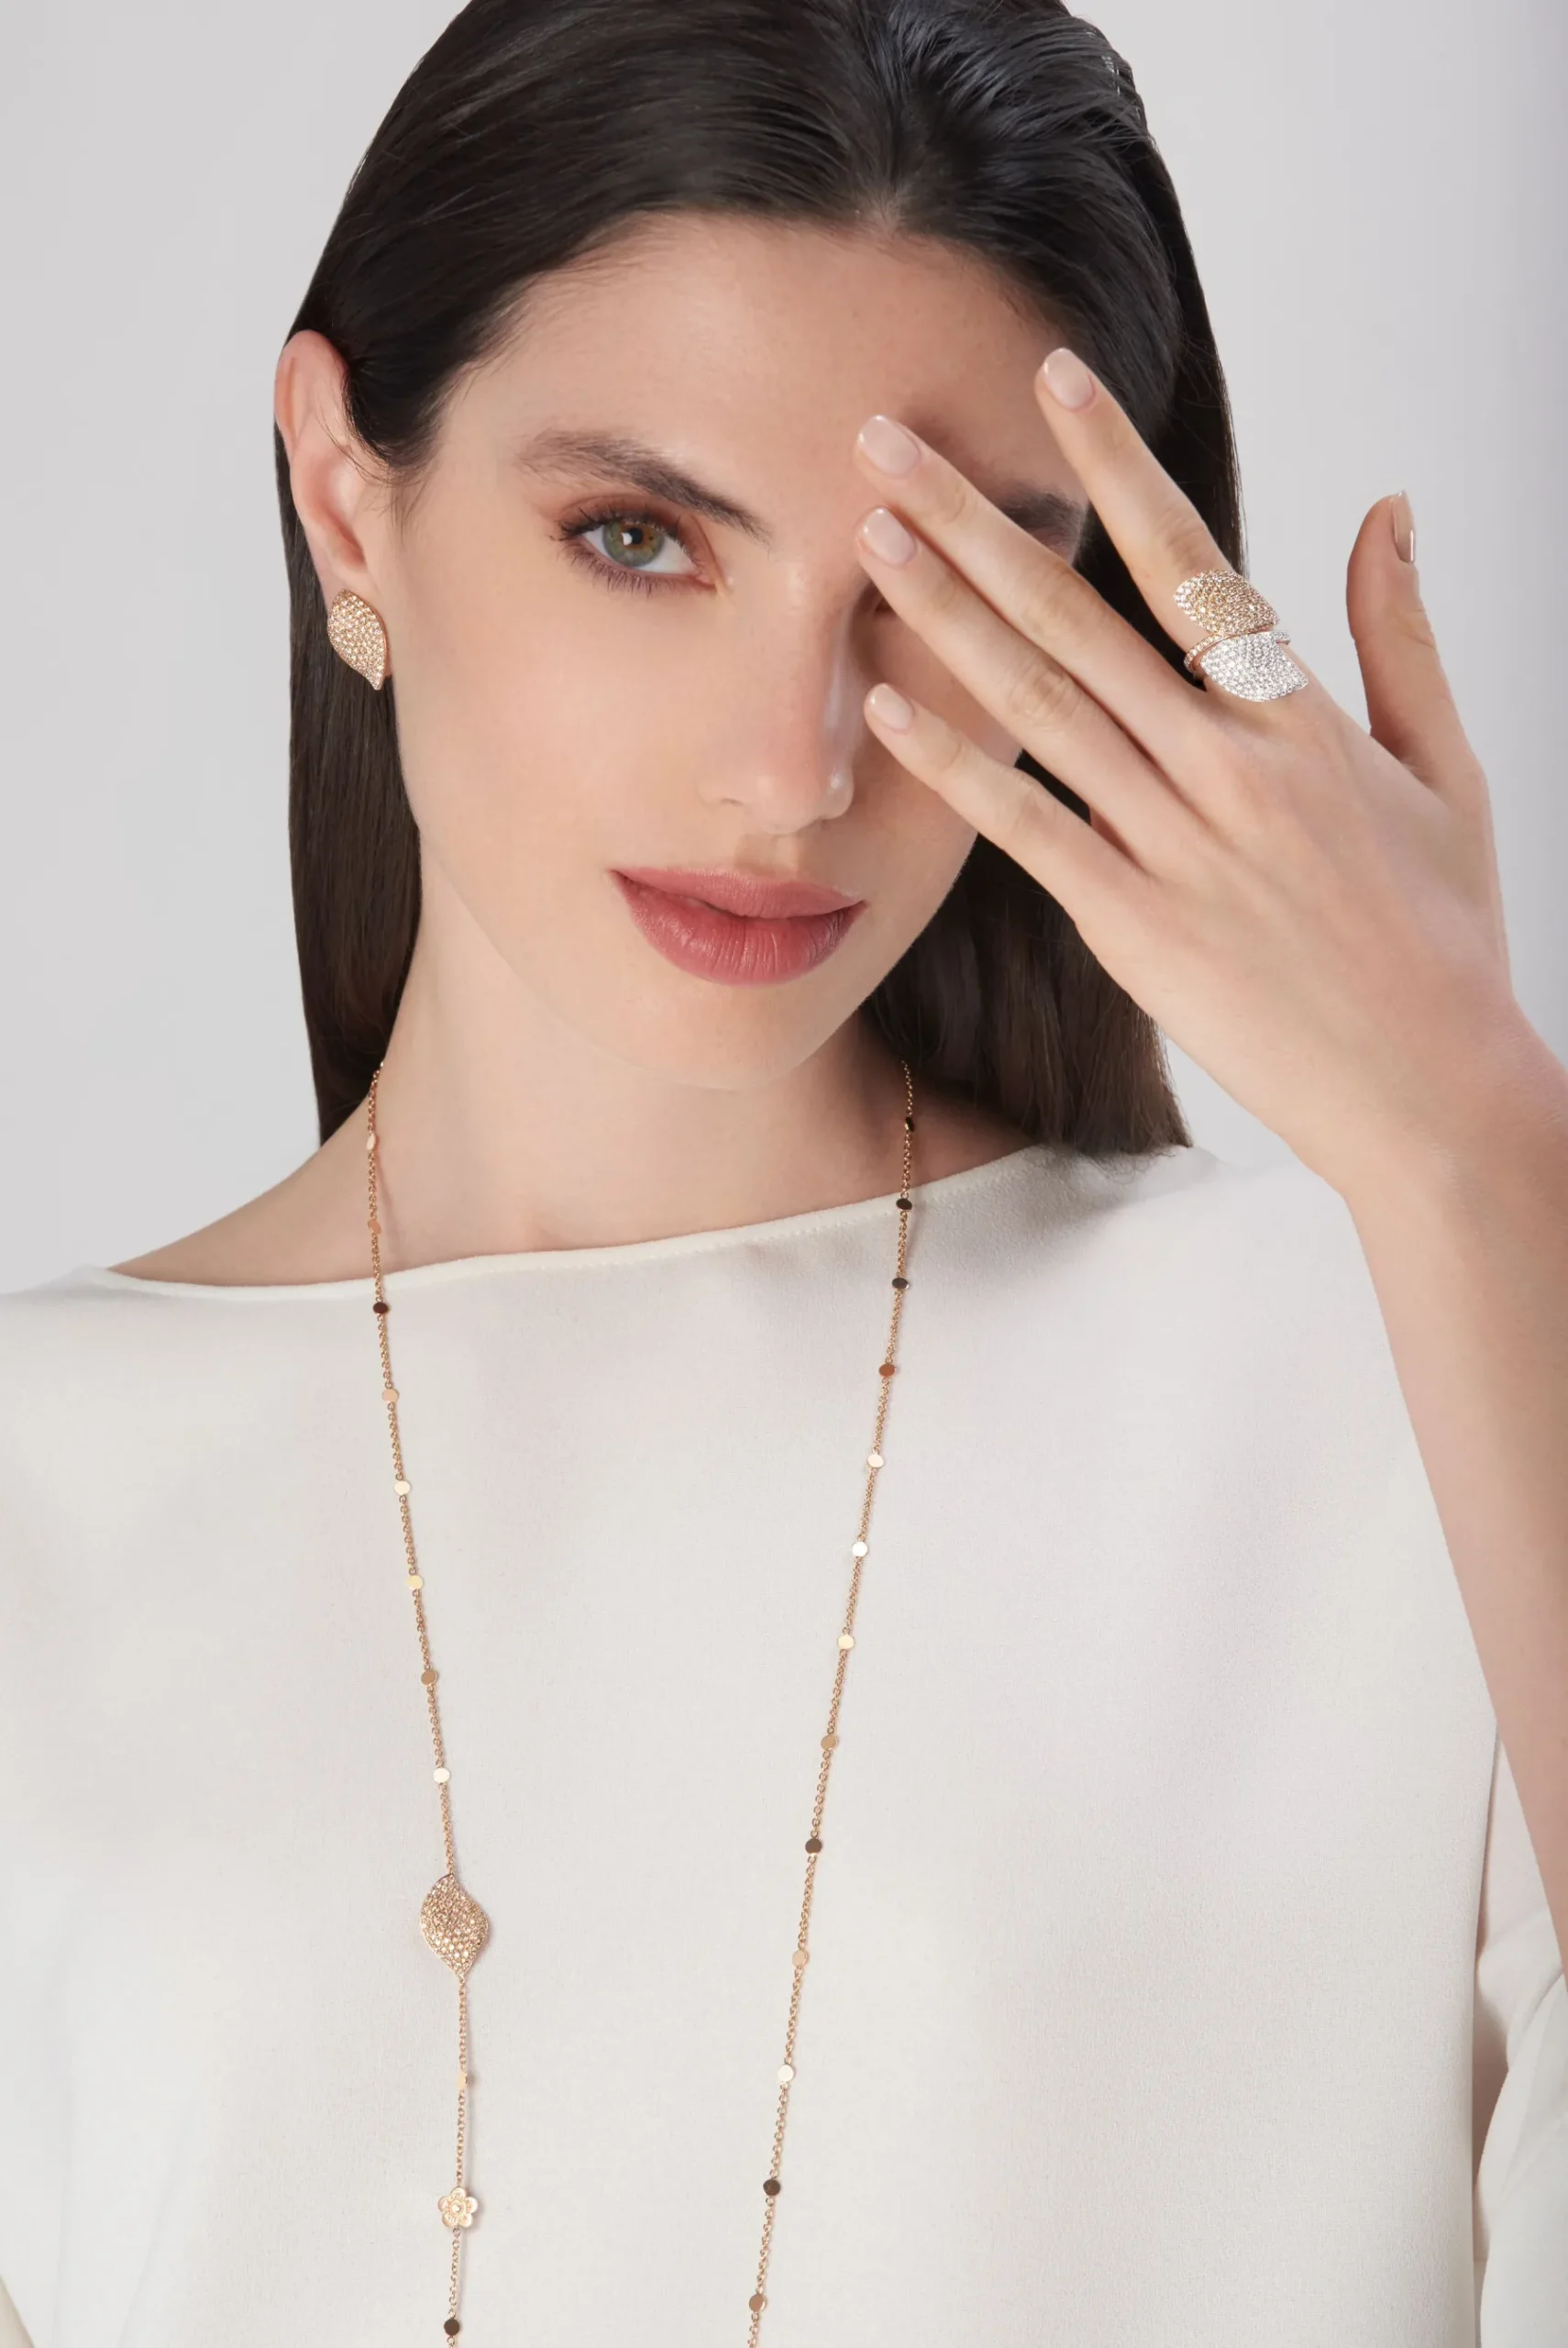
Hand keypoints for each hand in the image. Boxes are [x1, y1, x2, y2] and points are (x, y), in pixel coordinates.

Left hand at [850, 348, 1520, 1198]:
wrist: (1429, 1088)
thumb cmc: (1443, 937)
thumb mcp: (1445, 768)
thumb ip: (1400, 632)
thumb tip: (1389, 503)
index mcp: (1303, 718)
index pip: (1196, 559)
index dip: (1118, 463)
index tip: (1056, 379)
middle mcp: (1229, 767)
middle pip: (1082, 616)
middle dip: (978, 518)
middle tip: (887, 440)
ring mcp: (1175, 846)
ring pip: (1042, 705)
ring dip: (947, 616)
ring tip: (871, 538)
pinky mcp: (1132, 927)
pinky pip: (1028, 828)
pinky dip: (957, 763)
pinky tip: (888, 701)